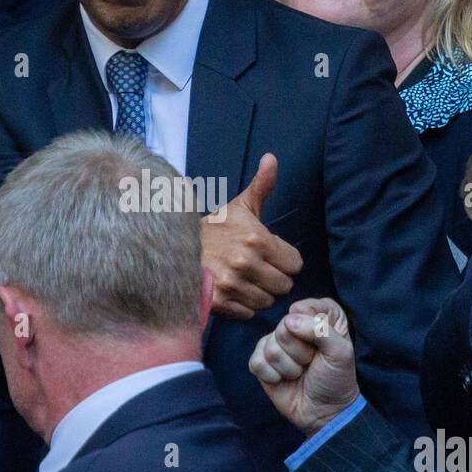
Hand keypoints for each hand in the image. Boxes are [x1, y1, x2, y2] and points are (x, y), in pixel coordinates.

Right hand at [201, 154, 302, 319]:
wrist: (175, 247)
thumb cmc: (216, 228)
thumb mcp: (240, 206)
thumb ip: (262, 185)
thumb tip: (272, 157)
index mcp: (257, 239)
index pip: (295, 264)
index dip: (285, 259)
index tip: (269, 255)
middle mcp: (246, 263)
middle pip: (284, 285)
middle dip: (274, 278)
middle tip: (257, 268)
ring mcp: (232, 284)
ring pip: (267, 301)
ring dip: (259, 293)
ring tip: (244, 279)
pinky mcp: (220, 303)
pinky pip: (249, 313)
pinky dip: (243, 306)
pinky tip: (232, 291)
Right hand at [249, 298, 359, 434]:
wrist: (324, 412)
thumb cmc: (336, 379)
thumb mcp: (340, 351)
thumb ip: (319, 330)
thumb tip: (288, 321)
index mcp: (319, 316)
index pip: (304, 307)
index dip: (313, 328)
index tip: (324, 345)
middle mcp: (296, 325)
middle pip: (284, 327)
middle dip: (301, 352)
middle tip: (311, 363)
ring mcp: (276, 343)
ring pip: (270, 347)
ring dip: (289, 368)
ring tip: (300, 373)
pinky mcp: (261, 361)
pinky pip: (256, 362)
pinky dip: (273, 376)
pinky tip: (284, 380)